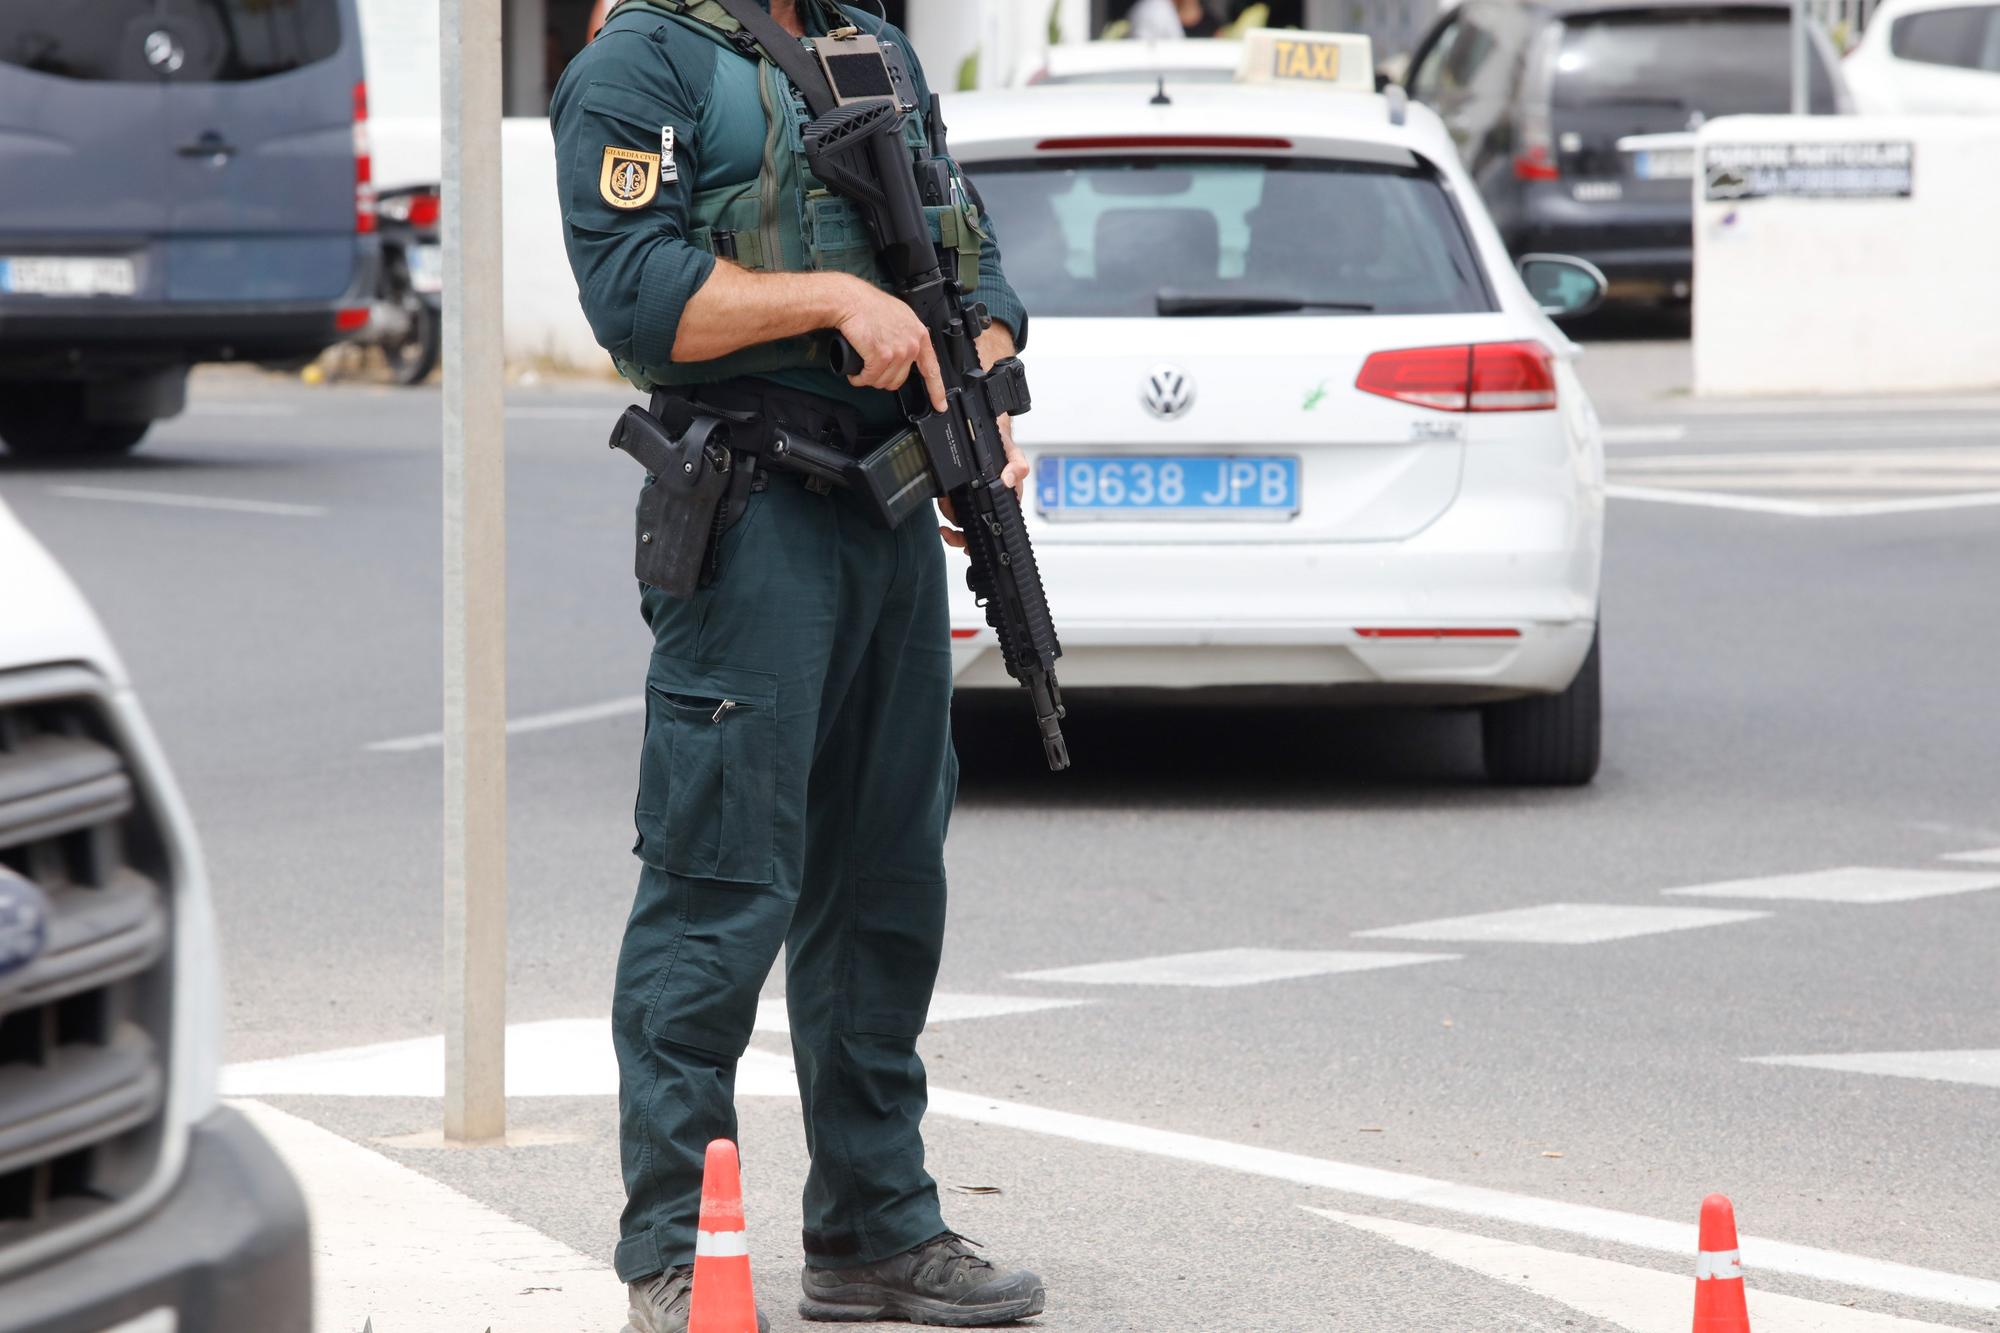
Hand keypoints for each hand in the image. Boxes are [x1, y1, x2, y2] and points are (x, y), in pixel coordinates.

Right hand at [833, 280, 947, 412]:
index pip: (932, 369)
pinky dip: (860, 379)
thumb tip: (906, 353)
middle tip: (872, 369)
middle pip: (900, 380)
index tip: (940, 405)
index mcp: (919, 335)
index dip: (936, 390)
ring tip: (862, 368)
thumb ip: (908, 336)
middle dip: (883, 379)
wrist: (851, 301)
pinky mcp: (881, 355)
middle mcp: (912, 344)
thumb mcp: (900, 317)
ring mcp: (898, 351)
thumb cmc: (869, 306)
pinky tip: (856, 374)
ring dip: (870, 379)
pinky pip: (870, 378)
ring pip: (884, 381)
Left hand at [938, 415, 1027, 551]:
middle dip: (958, 536)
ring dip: (950, 514)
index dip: (979, 538)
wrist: (992, 433)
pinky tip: (944, 499)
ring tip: (946, 504)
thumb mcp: (1016, 455)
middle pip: (973, 529)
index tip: (967, 544)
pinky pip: (950, 505)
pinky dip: (945, 505)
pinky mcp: (960, 491)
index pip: (994, 526)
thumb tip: (1008, 480)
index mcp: (1003, 500)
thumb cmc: (1006, 449)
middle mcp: (988, 503)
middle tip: (948, 533)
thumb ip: (1017, 467)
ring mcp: (973, 499)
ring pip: (959, 517)